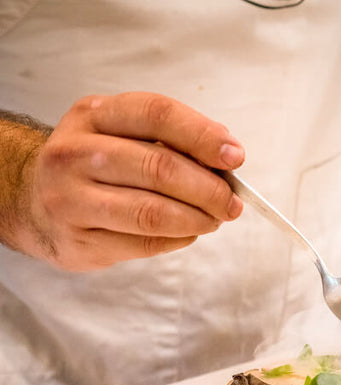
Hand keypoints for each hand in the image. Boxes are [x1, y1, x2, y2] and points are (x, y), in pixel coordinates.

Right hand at [13, 92, 243, 270]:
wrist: (33, 201)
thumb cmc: (96, 165)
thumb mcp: (123, 135)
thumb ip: (172, 140)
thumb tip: (228, 155)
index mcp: (93, 115)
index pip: (157, 114)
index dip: (202, 136)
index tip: (235, 157)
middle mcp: (74, 153)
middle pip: (160, 168)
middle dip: (209, 189)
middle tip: (232, 203)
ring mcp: (70, 199)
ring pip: (152, 212)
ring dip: (197, 219)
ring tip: (214, 219)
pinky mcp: (78, 240)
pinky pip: (144, 242)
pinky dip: (178, 239)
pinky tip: (187, 233)